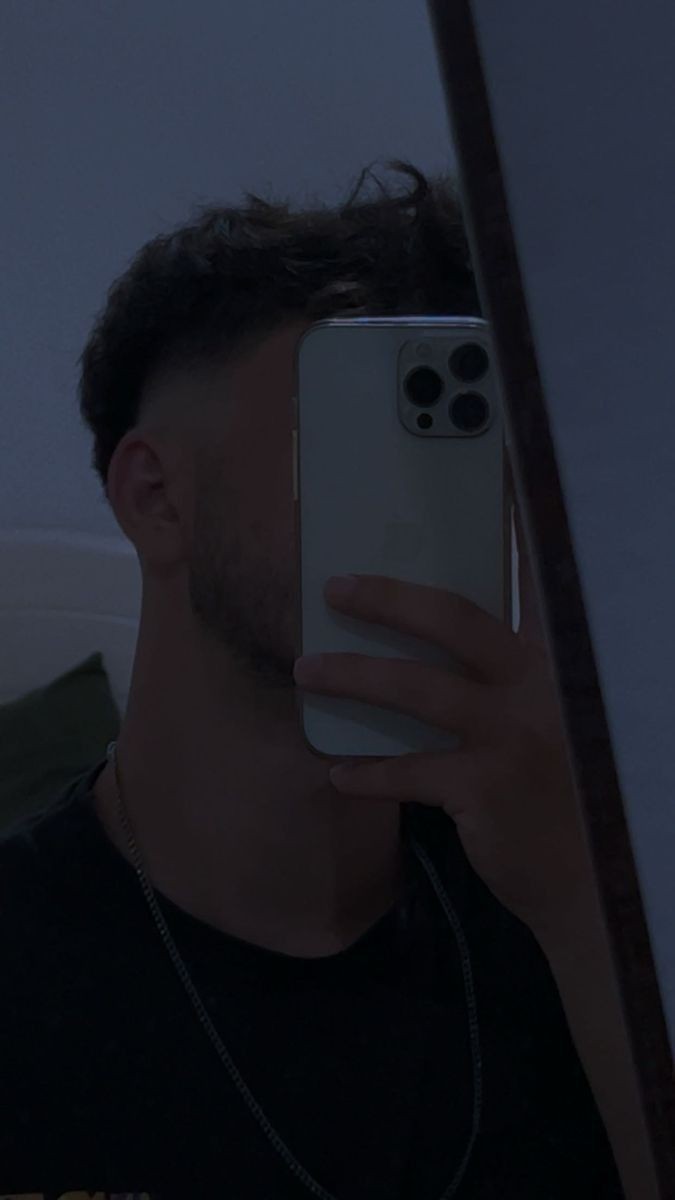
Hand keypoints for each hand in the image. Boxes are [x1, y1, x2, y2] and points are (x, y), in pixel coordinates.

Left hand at [293, 499, 595, 939]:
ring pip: (418, 691)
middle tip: (334, 588)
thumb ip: (507, 678)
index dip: (490, 539)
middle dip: (387, 599)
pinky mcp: (487, 789)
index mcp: (555, 660)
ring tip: (306, 673)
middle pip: (453, 622)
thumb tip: (426, 643)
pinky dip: (368, 772)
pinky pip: (410, 771)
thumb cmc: (563, 788)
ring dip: (354, 678)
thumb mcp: (551, 718)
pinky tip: (338, 773)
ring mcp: (514, 737)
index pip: (518, 586)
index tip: (463, 483)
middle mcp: (540, 687)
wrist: (592, 876)